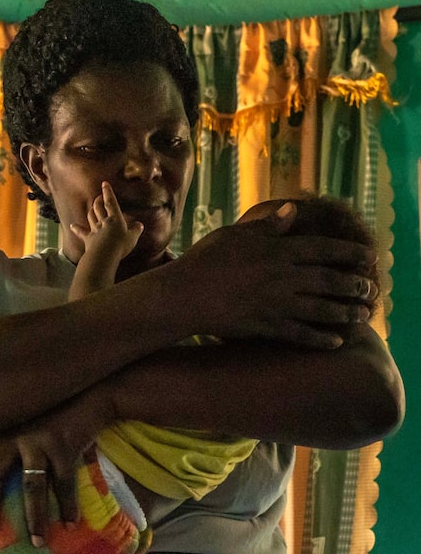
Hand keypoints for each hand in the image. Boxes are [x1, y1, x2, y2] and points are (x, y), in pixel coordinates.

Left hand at [0, 383, 115, 541]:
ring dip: (35, 517)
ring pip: (32, 486)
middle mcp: (13, 433)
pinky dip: (68, 506)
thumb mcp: (20, 413)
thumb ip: (3, 430)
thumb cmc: (51, 406)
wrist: (88, 389)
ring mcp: (39, 440)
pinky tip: (70, 524)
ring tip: (36, 542)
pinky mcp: (65, 446)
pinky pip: (65, 484)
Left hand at [69, 182, 143, 294]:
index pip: (111, 202)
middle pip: (98, 207)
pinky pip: (82, 232)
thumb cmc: (120, 245)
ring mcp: (94, 230)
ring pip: (91, 216)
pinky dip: (77, 228)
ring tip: (92, 207)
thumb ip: (136, 230)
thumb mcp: (132, 238)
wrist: (104, 255)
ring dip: (91, 210)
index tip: (104, 184)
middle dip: (98, 200)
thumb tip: (140, 225)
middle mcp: (103, 222)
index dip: (107, 193)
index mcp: (115, 219)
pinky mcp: (88, 239)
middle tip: (98, 196)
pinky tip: (72, 226)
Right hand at [182, 202, 378, 349]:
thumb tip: (293, 211)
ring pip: (320, 309)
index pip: (323, 249)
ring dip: (345, 312)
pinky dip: (320, 339)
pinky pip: (299, 334)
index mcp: (277, 250)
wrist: (183, 295)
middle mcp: (282, 277)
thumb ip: (268, 226)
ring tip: (363, 316)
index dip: (349, 253)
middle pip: (328, 280)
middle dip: (354, 285)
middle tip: (371, 289)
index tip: (368, 256)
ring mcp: (275, 304)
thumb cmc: (205, 260)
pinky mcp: (265, 327)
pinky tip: (336, 342)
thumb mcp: (235, 234)